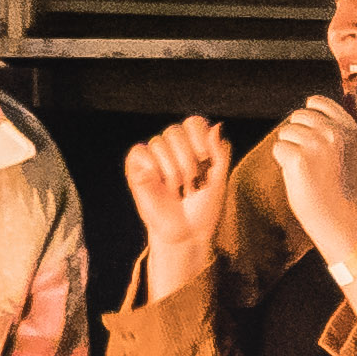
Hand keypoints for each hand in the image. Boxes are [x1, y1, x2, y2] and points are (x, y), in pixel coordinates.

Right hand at [126, 116, 234, 292]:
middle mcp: (173, 147)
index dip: (199, 138)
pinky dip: (152, 167)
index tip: (205, 160)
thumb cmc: (204, 208)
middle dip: (187, 160)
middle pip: (174, 131)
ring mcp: (155, 156)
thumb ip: (220, 153)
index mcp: (195, 146)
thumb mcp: (220, 180)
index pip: (193, 123)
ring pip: (158, 143)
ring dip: (172, 171)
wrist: (186, 232)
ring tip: (177, 189)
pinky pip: (140, 151)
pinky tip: (158, 182)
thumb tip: (216, 125)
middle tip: (192, 183)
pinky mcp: (137, 167)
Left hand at [260, 94, 356, 276]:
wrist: (345, 221)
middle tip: (312, 161)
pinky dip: (283, 163)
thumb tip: (350, 92)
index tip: (314, 140)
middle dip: (298, 136)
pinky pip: (278, 148)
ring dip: (290, 150)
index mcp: (350, 128)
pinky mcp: (299, 159)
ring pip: (286, 132)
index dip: (309, 120)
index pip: (318, 102)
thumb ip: (354, 121)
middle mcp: (335, 132)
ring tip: (309, 171)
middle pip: (297, 116)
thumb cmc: (348, 186)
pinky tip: (300, 177)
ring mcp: (316, 144)